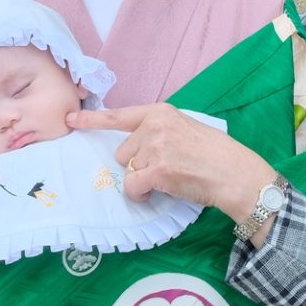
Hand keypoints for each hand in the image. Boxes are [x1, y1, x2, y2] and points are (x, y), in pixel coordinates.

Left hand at [67, 104, 276, 225]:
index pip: (119, 115)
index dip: (92, 120)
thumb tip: (136, 149)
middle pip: (123, 152)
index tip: (71, 119)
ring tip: (171, 177)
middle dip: (138, 163)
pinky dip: (142, 194)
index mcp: (161, 112)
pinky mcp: (156, 170)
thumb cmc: (216, 154)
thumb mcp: (186, 128)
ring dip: (143, 179)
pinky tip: (159, 191)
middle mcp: (154, 126)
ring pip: (128, 170)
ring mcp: (154, 147)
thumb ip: (159, 131)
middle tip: (167, 167)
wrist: (235, 173)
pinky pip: (133, 186)